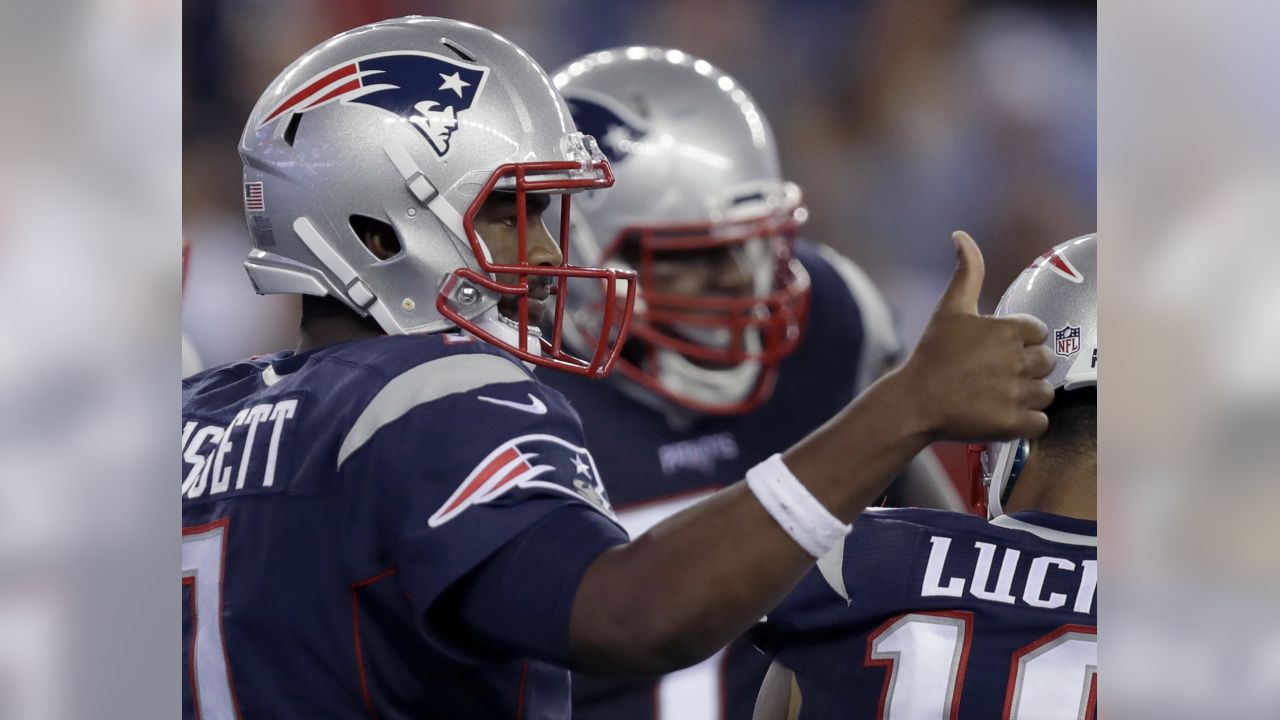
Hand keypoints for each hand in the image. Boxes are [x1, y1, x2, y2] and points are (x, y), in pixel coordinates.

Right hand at [891, 231, 1054, 442]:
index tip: (996, 350)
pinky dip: (1027, 421)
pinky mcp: (1013, 423)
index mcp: (1008, 330)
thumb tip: (961, 235)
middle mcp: (1017, 361)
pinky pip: (1041, 423)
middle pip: (1046, 361)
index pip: (1038, 332)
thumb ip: (966, 271)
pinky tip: (1004, 413)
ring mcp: (1016, 394)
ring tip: (999, 394)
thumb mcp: (949, 308)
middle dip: (1026, 367)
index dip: (1019, 340)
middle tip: (996, 373)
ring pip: (1045, 393)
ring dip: (1028, 394)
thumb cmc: (932, 354)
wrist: (914, 402)